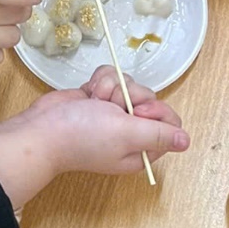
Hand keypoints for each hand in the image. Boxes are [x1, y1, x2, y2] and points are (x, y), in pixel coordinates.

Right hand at [0, 75, 188, 204]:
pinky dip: (99, 81)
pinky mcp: (97, 98)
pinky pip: (111, 78)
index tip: (138, 110)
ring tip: (95, 99)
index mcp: (141, 149)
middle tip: (112, 105)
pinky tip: (88, 92)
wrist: (41, 129)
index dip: (156, 110)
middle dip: (129, 94)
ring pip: (128, 84)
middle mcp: (130, 132)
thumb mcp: (126, 135)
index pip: (168, 121)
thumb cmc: (82, 136)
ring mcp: (112, 114)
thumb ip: (158, 135)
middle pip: (148, 98)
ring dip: (111, 86)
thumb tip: (186, 141)